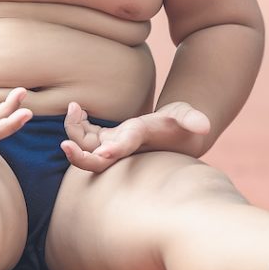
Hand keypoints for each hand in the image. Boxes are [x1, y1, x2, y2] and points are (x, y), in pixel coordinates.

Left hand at [60, 101, 210, 172]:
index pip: (124, 149)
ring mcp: (112, 145)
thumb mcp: (188, 117)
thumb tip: (204, 126)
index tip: (103, 152)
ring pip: (85, 147)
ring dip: (73, 131)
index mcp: (139, 142)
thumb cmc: (183, 125)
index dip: (113, 151)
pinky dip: (76, 125)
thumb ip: (192, 119)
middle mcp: (122, 149)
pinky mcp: (107, 137)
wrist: (178, 136)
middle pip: (95, 162)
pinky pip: (85, 136)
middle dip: (79, 157)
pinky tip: (77, 108)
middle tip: (64, 145)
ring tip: (73, 107)